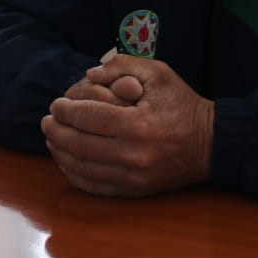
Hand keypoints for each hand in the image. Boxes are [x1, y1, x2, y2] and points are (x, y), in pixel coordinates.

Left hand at [41, 57, 214, 196]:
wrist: (211, 143)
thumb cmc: (182, 104)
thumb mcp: (158, 73)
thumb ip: (122, 65)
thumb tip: (89, 73)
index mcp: (136, 124)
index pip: (86, 118)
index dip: (65, 111)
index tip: (55, 105)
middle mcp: (131, 154)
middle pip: (79, 145)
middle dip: (56, 132)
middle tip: (46, 122)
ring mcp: (132, 177)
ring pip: (82, 168)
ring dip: (61, 154)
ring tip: (51, 140)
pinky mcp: (135, 191)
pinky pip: (95, 187)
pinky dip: (75, 175)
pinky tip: (66, 162)